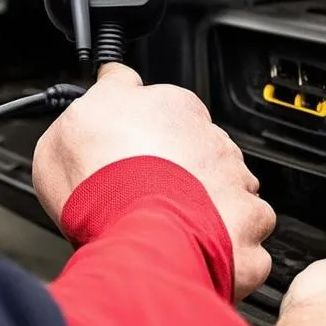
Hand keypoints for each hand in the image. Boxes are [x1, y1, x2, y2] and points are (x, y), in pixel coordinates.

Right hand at [32, 62, 275, 299]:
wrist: (135, 234)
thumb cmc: (102, 179)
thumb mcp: (75, 117)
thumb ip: (106, 92)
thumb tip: (113, 77)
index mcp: (174, 107)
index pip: (172, 109)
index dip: (152, 134)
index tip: (137, 150)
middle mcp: (210, 139)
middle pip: (201, 150)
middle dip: (183, 171)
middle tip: (148, 194)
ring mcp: (234, 181)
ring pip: (230, 188)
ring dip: (210, 205)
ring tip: (174, 226)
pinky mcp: (250, 224)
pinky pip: (248, 234)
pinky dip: (231, 246)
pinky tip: (198, 249)